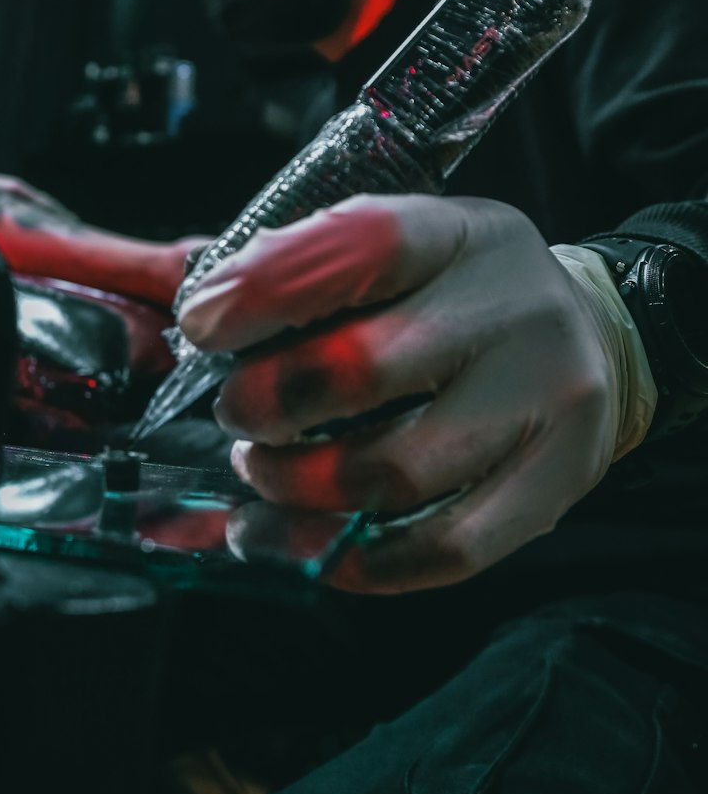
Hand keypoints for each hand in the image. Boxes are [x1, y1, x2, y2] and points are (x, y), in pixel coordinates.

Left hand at [177, 195, 637, 593]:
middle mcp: (514, 310)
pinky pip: (445, 549)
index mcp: (461, 235)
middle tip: (237, 414)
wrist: (591, 335)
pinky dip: (355, 558)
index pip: (365, 244)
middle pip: (366, 367)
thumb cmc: (459, 293)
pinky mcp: (557, 485)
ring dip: (297, 488)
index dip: (266, 288)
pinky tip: (305, 544)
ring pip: (394, 472)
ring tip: (263, 476)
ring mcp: (547, 401)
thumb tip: (200, 317)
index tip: (200, 324)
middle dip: (269, 403)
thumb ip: (312, 268)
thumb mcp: (403, 249)